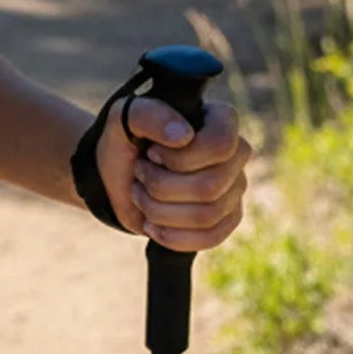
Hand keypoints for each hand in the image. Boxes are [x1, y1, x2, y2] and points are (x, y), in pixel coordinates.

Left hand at [95, 98, 251, 251]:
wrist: (116, 175)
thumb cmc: (125, 139)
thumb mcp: (126, 117)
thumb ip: (150, 115)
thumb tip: (184, 136)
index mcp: (219, 119)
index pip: (221, 145)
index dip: (181, 158)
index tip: (151, 153)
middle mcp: (236, 154)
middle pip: (210, 186)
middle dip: (161, 186)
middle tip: (139, 173)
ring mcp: (234, 188)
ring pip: (207, 216)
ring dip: (160, 210)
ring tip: (140, 195)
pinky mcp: (226, 219)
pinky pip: (210, 238)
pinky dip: (172, 235)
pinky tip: (150, 223)